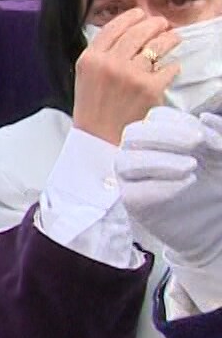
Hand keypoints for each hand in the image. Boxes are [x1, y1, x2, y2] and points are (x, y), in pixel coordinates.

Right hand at [73, 9, 178, 144]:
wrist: (98, 137)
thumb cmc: (92, 106)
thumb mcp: (85, 74)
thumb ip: (100, 54)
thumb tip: (126, 34)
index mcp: (90, 58)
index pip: (114, 28)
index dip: (131, 17)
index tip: (141, 14)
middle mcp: (109, 63)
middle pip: (137, 33)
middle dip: (154, 24)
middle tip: (163, 24)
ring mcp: (130, 75)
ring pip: (156, 47)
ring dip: (169, 39)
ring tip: (174, 38)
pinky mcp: (149, 88)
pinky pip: (167, 69)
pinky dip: (172, 67)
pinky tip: (172, 67)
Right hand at [116, 107, 221, 270]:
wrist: (217, 221)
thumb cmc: (218, 183)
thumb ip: (218, 134)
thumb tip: (205, 116)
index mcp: (161, 138)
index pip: (156, 118)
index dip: (178, 122)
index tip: (203, 135)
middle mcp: (140, 154)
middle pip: (134, 134)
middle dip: (166, 135)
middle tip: (197, 142)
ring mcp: (133, 178)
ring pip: (125, 161)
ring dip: (160, 160)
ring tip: (192, 167)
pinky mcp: (134, 202)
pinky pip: (135, 190)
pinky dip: (162, 185)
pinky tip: (188, 183)